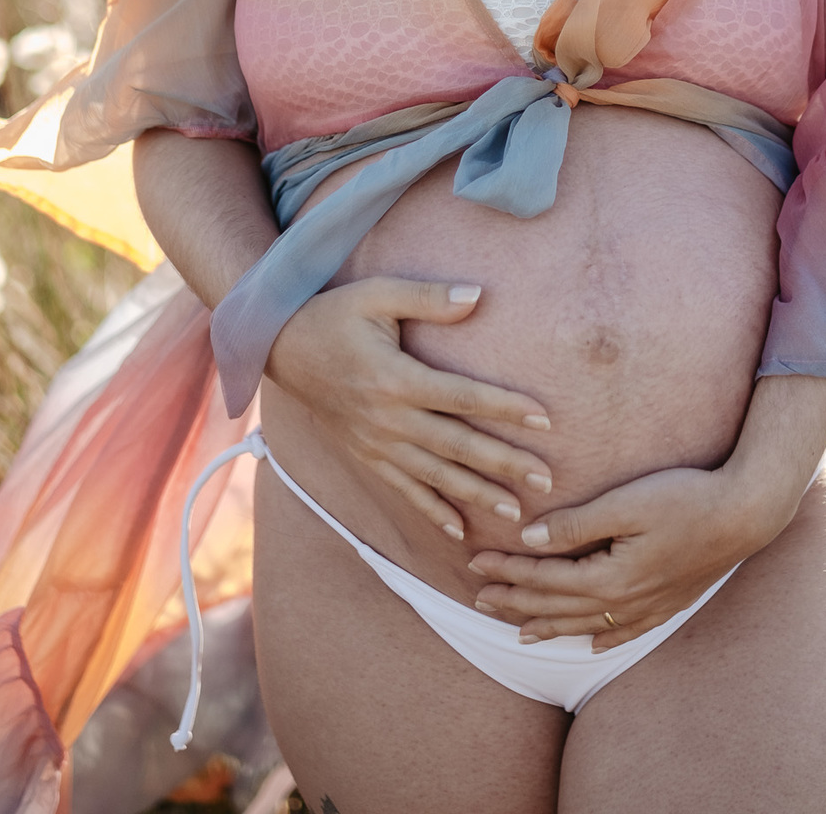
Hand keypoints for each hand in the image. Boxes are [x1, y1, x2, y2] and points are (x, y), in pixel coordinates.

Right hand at [264, 276, 553, 540]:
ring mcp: (375, 443)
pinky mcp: (365, 455)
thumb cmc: (333, 315)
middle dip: (504, 464)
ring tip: (516, 512)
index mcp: (395, 379)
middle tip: (547, 479)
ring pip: (435, 476)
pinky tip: (459, 531)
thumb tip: (478, 295)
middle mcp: (387, 419)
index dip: (505, 408)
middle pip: (457, 446)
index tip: (545, 419)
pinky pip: (403, 489)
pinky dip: (432, 511)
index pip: (462, 397)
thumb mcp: (376, 294)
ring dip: (477, 494)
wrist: (278, 348)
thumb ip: (427, 297)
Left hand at [467, 462, 770, 649]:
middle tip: (478, 601)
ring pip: (586, 624)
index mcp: (610, 576)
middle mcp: (626, 601)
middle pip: (558, 607)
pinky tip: (591, 644)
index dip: (507, 572)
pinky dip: (601, 638)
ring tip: (519, 633)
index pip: (544, 578)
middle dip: (516, 602)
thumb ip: (577, 524)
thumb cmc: (685, 498)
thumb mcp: (626, 503)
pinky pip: (625, 631)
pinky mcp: (668, 602)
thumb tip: (530, 538)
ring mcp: (649, 606)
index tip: (474, 565)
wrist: (745, 514)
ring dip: (549, 626)